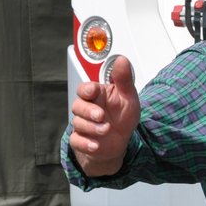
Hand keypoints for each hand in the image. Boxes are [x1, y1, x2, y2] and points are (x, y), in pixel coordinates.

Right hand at [69, 56, 139, 177]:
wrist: (120, 142)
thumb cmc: (122, 117)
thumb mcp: (128, 97)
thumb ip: (124, 79)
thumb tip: (122, 60)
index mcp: (97, 95)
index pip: (85, 89)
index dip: (86, 90)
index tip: (93, 91)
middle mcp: (88, 109)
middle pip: (77, 106)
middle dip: (88, 111)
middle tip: (101, 116)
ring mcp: (83, 124)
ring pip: (78, 123)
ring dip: (92, 128)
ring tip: (106, 129)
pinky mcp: (81, 140)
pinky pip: (76, 141)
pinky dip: (86, 143)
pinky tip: (96, 144)